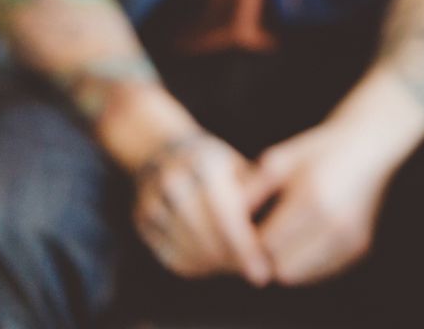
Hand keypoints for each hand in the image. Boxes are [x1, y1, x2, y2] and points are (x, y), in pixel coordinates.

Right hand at [129, 127, 271, 284]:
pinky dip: (194, 267)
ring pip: (187, 249)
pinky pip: (169, 255)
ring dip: (215, 267)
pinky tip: (214, 267)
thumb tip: (282, 232)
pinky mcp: (141, 219)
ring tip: (239, 270)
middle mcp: (173, 181)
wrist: (164, 149)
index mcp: (203, 165)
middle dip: (233, 260)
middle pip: (205, 236)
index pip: (225, 215)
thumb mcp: (237, 165)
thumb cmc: (214, 162)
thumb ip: (257, 192)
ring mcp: (151, 200)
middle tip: (257, 273)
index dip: (245, 246)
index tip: (263, 268)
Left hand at [246, 112, 406, 285]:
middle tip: (261, 236)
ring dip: (284, 261)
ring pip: (298, 274)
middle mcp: (335, 223)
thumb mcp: (282, 159)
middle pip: (279, 266)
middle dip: (265, 255)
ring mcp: (350, 238)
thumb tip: (223, 221)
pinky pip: (318, 272)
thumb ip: (251, 190)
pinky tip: (303, 240)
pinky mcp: (360, 247)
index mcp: (312, 197)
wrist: (372, 145)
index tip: (243, 230)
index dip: (247, 240)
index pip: (264, 243)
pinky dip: (305, 263)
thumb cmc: (322, 149)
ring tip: (281, 238)